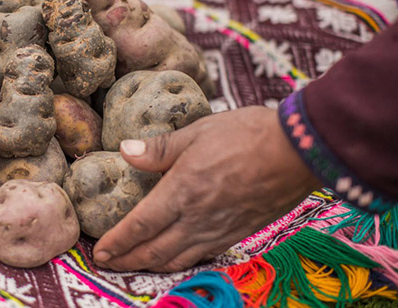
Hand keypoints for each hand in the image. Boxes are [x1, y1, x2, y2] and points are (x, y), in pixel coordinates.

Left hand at [93, 106, 320, 272]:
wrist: (298, 151)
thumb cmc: (246, 135)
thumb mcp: (195, 132)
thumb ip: (158, 149)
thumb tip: (124, 151)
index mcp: (181, 192)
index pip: (139, 226)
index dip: (116, 242)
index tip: (99, 251)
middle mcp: (197, 218)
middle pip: (154, 250)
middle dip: (127, 260)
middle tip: (108, 262)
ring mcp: (219, 230)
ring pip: (177, 259)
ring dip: (151, 264)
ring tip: (134, 263)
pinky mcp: (238, 233)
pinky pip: (201, 255)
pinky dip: (179, 261)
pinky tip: (174, 256)